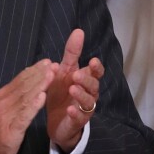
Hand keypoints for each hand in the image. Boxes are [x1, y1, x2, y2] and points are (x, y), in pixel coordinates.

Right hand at [0, 59, 56, 153]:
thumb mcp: (4, 112)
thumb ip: (15, 98)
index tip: (48, 61)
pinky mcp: (10, 131)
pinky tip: (42, 97)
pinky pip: (23, 116)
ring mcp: (6, 116)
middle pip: (24, 85)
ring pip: (25, 97)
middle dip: (40, 73)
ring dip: (39, 85)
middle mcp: (4, 102)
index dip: (35, 70)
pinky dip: (33, 106)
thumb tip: (30, 82)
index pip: (21, 79)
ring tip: (52, 75)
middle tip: (54, 63)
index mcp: (3, 96)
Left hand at [46, 29, 102, 153]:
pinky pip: (80, 117)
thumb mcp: (64, 71)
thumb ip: (72, 53)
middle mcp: (89, 93)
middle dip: (86, 80)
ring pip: (89, 101)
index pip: (97, 72)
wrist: (56, 120)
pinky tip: (70, 110)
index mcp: (86, 79)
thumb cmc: (62, 92)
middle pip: (94, 85)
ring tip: (72, 89)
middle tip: (75, 75)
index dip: (97, 67)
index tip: (92, 61)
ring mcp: (85, 108)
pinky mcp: (78, 121)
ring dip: (81, 94)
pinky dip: (75, 113)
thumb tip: (79, 31)